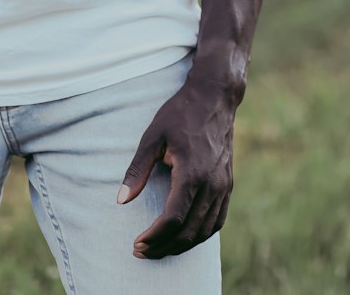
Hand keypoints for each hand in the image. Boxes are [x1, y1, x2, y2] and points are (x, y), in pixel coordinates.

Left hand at [115, 71, 235, 259]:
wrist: (214, 97)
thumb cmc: (180, 114)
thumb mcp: (152, 136)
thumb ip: (137, 170)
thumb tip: (121, 201)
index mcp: (192, 173)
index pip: (173, 219)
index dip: (154, 237)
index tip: (137, 243)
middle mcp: (212, 185)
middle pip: (189, 232)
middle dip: (164, 247)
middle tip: (142, 252)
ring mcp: (223, 187)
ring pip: (205, 231)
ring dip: (182, 246)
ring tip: (159, 249)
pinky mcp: (229, 185)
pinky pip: (217, 221)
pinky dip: (201, 235)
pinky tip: (185, 236)